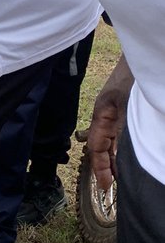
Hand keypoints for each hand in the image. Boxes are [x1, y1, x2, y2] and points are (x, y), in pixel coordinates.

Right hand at [86, 56, 132, 188]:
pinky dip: (123, 146)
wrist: (145, 55)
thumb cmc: (133, 76)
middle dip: (107, 166)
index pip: (98, 147)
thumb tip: (121, 156)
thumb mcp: (127, 105)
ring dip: (116, 157)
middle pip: (104, 146)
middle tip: (113, 187)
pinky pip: (122, 133)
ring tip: (121, 176)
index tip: (106, 186)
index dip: (101, 168)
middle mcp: (107, 115)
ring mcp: (117, 111)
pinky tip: (129, 154)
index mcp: (102, 114)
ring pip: (113, 141)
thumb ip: (123, 130)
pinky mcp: (127, 108)